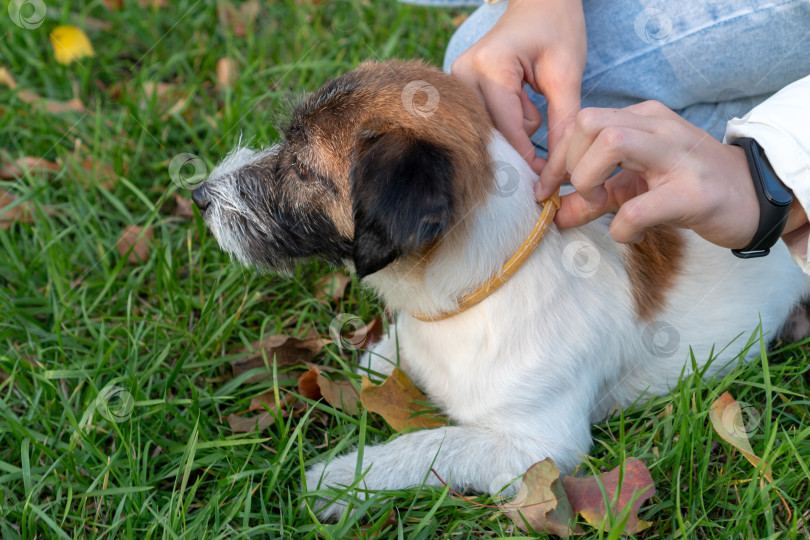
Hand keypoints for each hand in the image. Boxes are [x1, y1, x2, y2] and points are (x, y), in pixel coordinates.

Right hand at [451, 0, 585, 172]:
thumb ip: (562, 124)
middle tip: (545, 137)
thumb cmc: (557, 30)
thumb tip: (556, 173)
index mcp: (490, 64)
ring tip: (531, 100)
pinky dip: (504, 123)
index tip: (546, 181)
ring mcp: (455, 81)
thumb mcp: (567, 75)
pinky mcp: (457, 88)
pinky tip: (518, 104)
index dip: (527, 157)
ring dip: (512, 130)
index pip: (507, 127)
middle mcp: (463, 73)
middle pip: (491, 134)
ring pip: (485, 132)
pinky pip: (481, 123)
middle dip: (520, 144)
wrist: (539, 4)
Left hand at [534, 100, 767, 248]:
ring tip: (605, 205)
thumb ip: (594, 198)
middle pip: (589, 122)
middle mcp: (658, 128)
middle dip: (571, 163)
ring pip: (611, 142)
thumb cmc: (687, 188)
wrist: (753, 199)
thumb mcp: (635, 187)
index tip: (549, 191)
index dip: (556, 159)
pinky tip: (632, 234)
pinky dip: (621, 228)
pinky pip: (637, 207)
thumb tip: (556, 216)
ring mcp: (678, 156)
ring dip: (589, 181)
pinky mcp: (692, 194)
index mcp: (642, 119)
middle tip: (586, 193)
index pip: (581, 122)